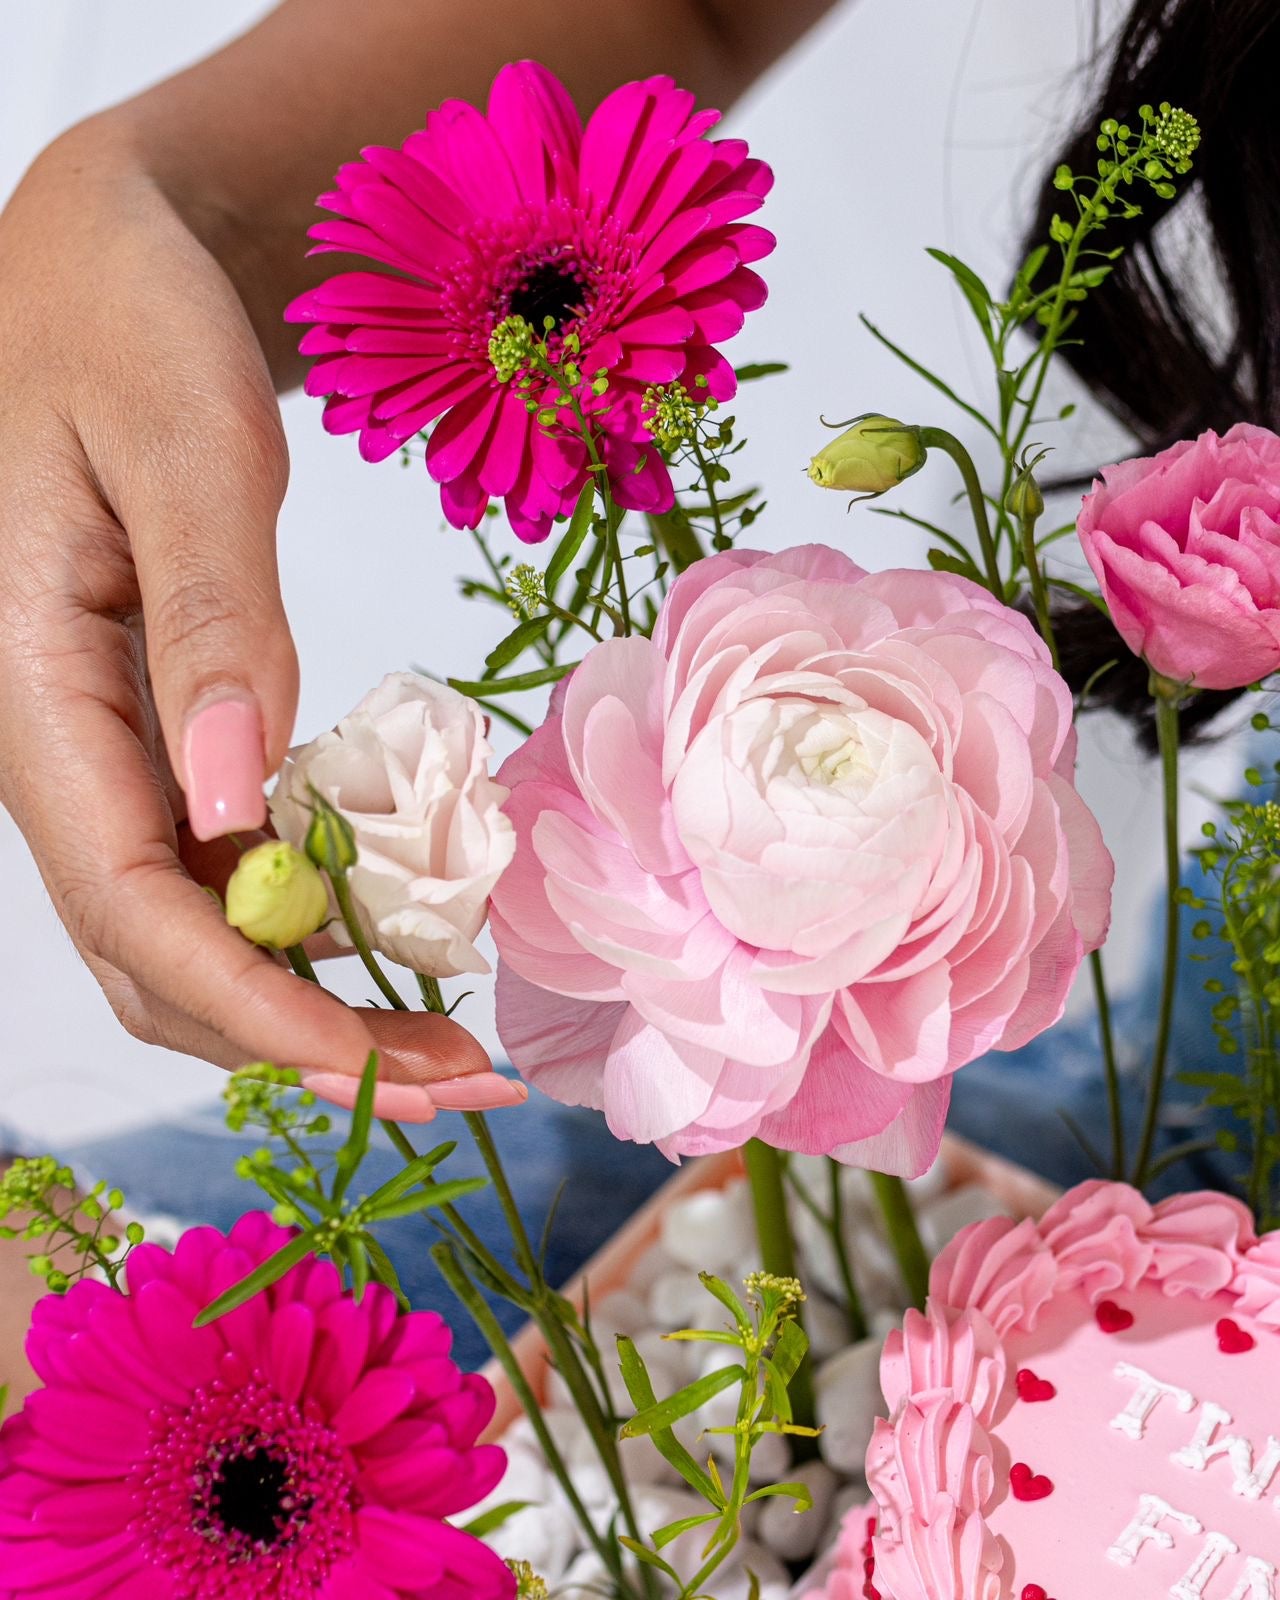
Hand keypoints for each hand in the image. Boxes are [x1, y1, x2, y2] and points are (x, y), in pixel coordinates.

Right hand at [0, 123, 523, 1121]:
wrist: (98, 263)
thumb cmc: (125, 321)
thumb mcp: (180, 446)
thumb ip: (207, 622)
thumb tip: (241, 812)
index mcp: (28, 689)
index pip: (134, 909)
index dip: (262, 1010)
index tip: (396, 1066)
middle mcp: (52, 749)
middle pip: (157, 958)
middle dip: (304, 1046)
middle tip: (466, 1080)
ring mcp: (100, 752)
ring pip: (187, 935)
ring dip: (312, 1007)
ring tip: (450, 1039)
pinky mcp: (152, 736)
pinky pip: (217, 870)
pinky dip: (308, 929)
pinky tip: (398, 935)